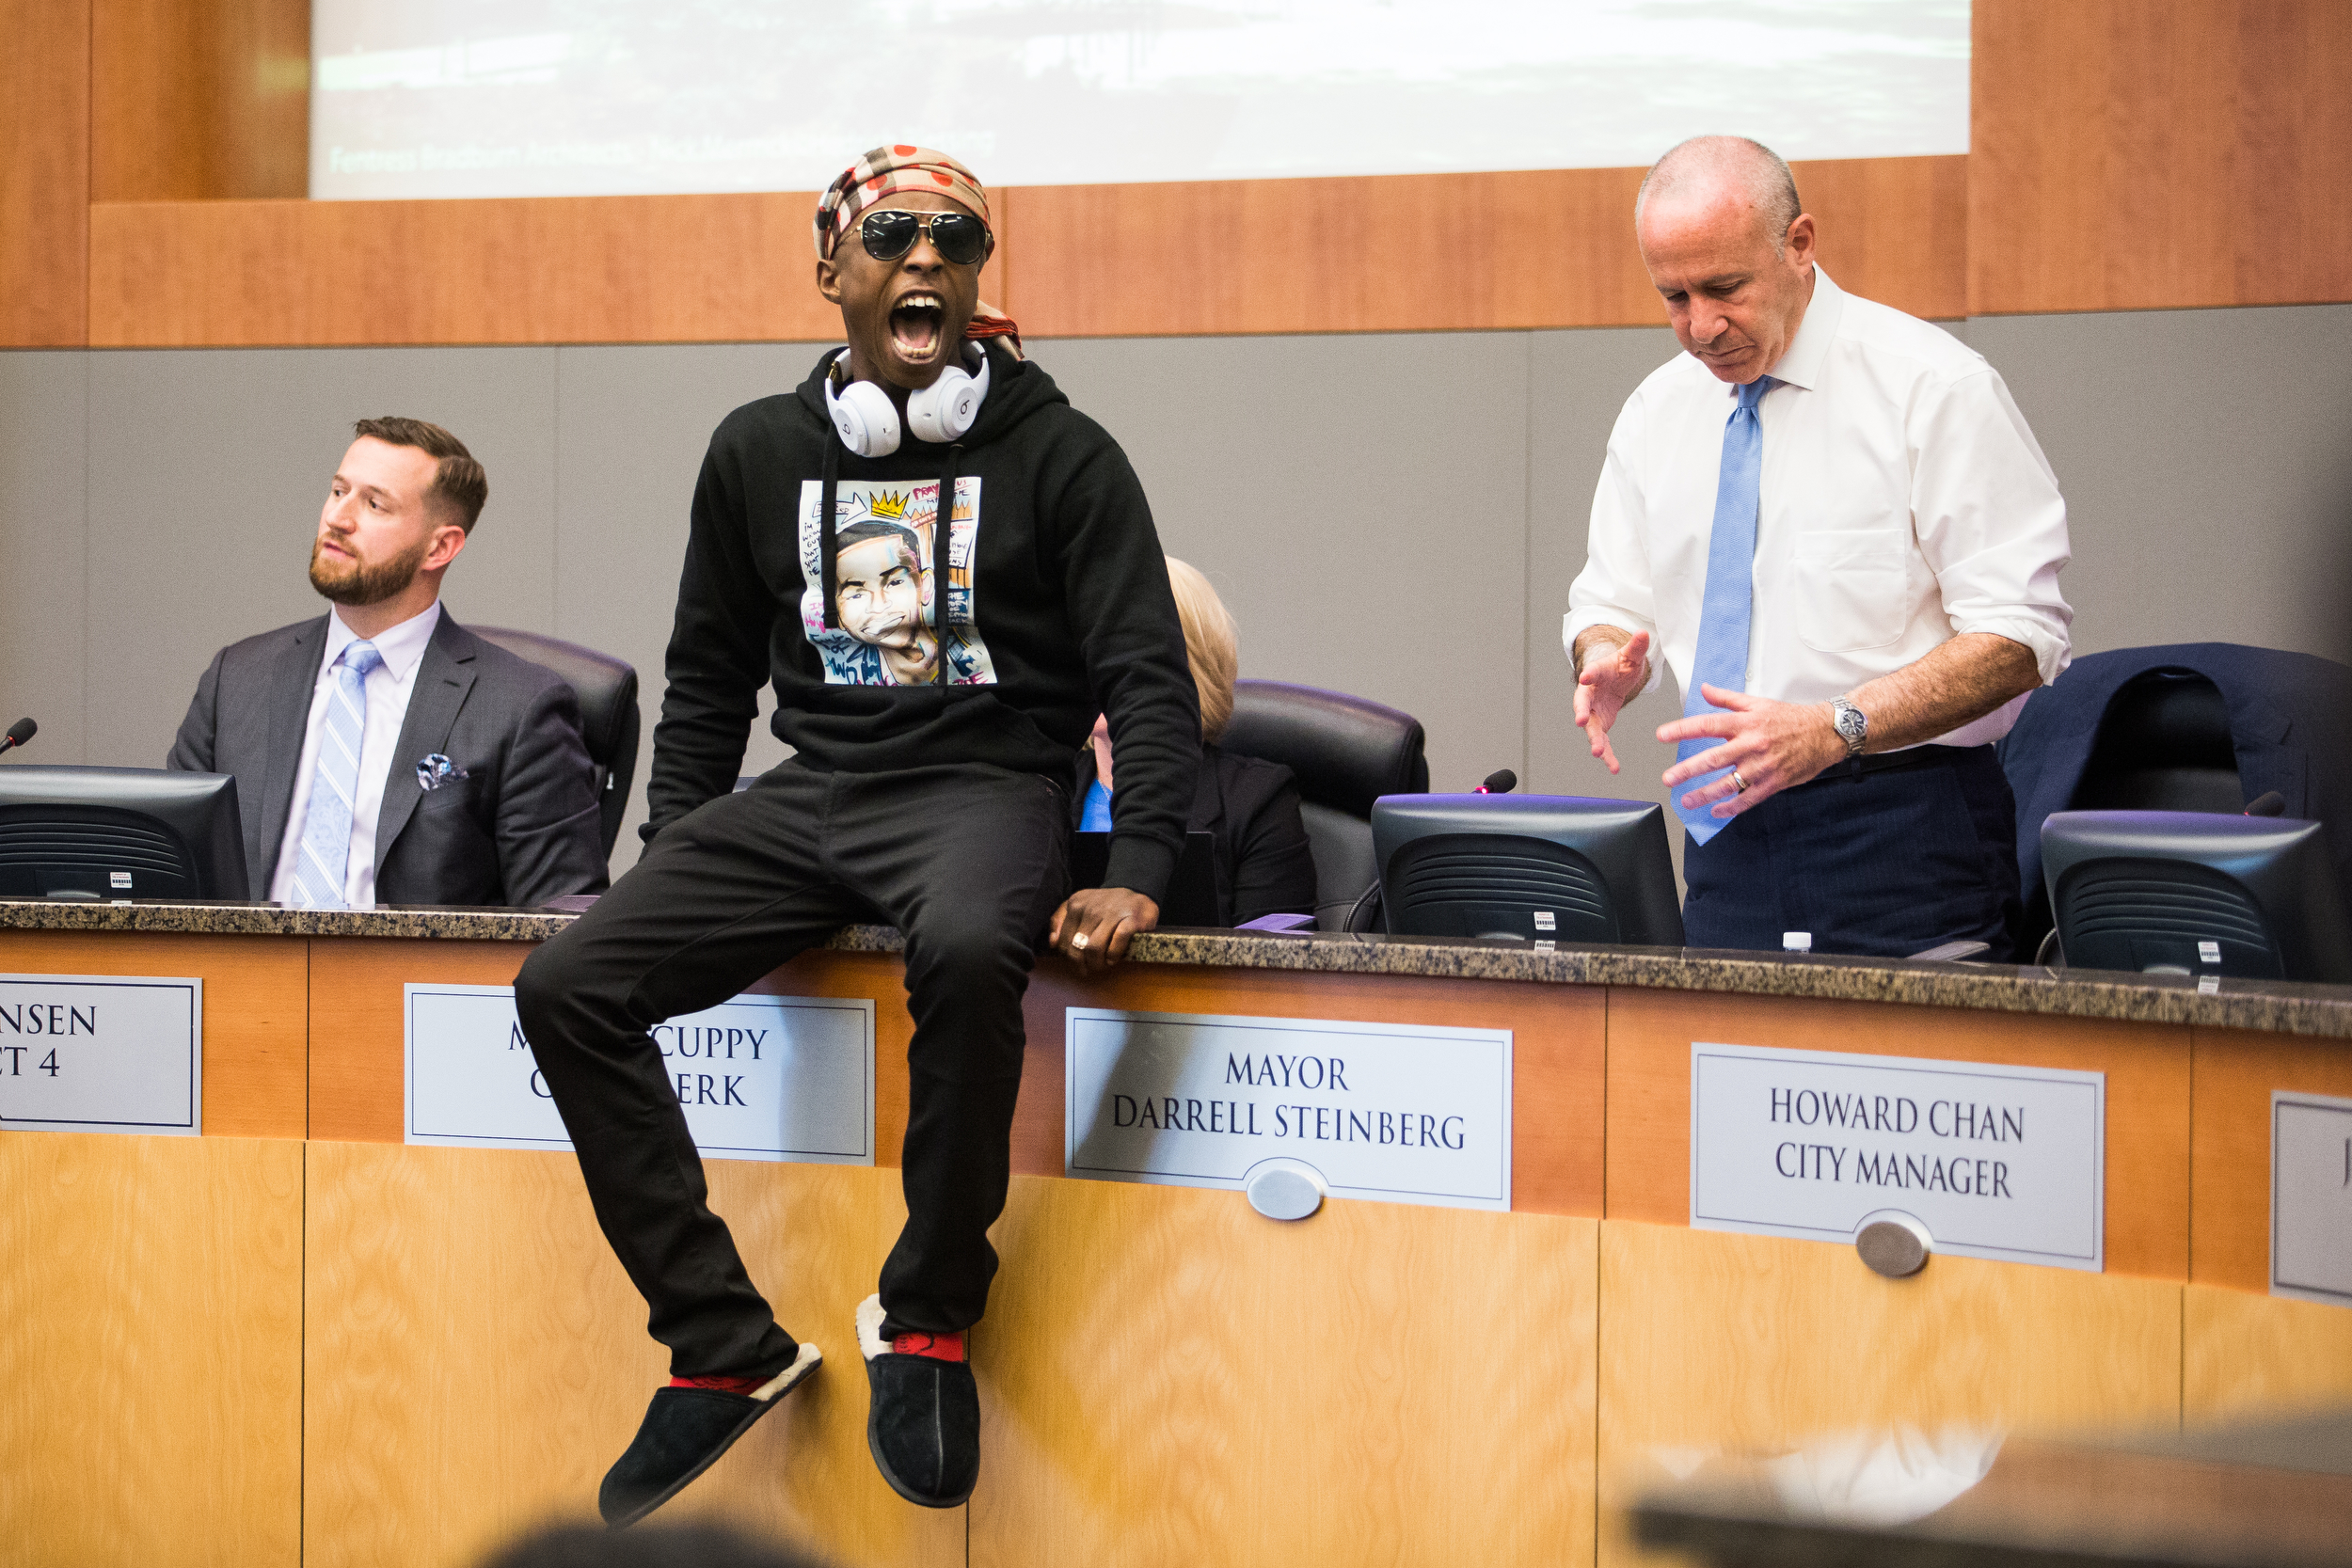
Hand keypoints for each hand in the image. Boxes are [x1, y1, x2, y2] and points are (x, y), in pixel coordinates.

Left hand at [1048, 886, 1158, 974]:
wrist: (1138, 895)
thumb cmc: (1107, 907)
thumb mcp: (1080, 906)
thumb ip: (1061, 920)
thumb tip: (1053, 942)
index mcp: (1076, 903)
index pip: (1063, 940)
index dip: (1070, 957)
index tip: (1079, 961)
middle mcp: (1091, 907)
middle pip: (1077, 947)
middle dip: (1083, 964)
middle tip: (1091, 968)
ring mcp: (1111, 913)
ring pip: (1094, 948)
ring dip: (1098, 963)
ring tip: (1103, 964)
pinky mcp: (1130, 920)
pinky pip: (1115, 946)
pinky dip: (1113, 956)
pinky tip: (1114, 957)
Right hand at [1574, 630, 1651, 773]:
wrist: (1615, 679)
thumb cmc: (1619, 666)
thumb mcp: (1631, 656)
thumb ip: (1636, 647)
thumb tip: (1645, 633)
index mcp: (1596, 675)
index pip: (1590, 673)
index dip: (1588, 675)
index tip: (1586, 677)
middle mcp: (1589, 695)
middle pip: (1582, 705)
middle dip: (1581, 712)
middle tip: (1581, 720)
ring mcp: (1592, 712)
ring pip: (1590, 728)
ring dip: (1594, 740)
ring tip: (1598, 753)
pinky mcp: (1600, 725)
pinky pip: (1602, 742)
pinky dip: (1608, 755)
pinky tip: (1614, 768)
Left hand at [1656, 685, 1846, 819]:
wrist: (1826, 733)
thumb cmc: (1791, 719)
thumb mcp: (1758, 703)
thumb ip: (1727, 699)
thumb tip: (1703, 689)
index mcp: (1746, 723)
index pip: (1707, 725)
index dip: (1683, 730)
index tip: (1662, 735)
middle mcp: (1752, 744)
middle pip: (1714, 759)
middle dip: (1688, 770)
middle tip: (1669, 778)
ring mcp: (1763, 766)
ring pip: (1728, 783)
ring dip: (1705, 794)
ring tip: (1687, 801)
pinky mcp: (1774, 782)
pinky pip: (1749, 798)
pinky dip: (1731, 807)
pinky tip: (1716, 811)